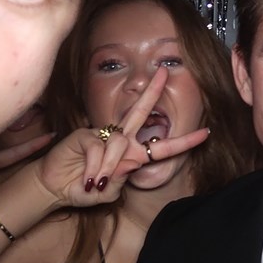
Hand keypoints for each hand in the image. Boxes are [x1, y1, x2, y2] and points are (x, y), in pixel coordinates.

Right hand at [33, 67, 209, 207]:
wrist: (56, 189)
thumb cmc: (84, 188)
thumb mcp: (108, 191)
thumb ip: (121, 178)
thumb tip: (127, 163)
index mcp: (132, 155)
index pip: (162, 147)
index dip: (184, 141)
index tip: (206, 132)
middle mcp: (120, 140)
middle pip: (141, 112)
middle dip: (153, 92)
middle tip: (166, 71)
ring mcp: (102, 134)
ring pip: (120, 144)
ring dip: (109, 168)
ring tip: (96, 182)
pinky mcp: (85, 134)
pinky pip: (99, 148)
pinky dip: (95, 167)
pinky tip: (88, 177)